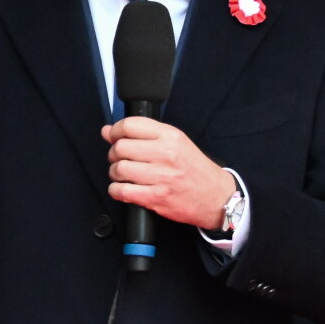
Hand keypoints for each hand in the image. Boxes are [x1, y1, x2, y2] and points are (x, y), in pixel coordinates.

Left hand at [102, 117, 236, 231]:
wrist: (216, 197)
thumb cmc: (195, 169)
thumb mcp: (177, 142)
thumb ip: (145, 134)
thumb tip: (108, 131)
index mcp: (170, 136)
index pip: (130, 125)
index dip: (115, 131)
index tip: (113, 137)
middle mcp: (165, 154)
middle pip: (120, 147)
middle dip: (113, 154)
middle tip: (120, 159)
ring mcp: (161, 177)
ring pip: (119, 169)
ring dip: (115, 173)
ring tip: (123, 175)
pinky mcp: (156, 198)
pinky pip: (123, 191)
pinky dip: (116, 190)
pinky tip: (122, 188)